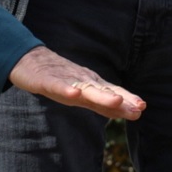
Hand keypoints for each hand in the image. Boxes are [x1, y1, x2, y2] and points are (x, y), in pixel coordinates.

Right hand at [9, 46, 145, 120]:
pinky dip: (66, 89)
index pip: (111, 93)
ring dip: (101, 96)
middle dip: (121, 100)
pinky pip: (58, 86)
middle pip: (103, 92)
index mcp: (90, 85)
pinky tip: (75, 93)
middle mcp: (81, 81)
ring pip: (85, 89)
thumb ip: (100, 102)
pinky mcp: (47, 80)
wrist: (30, 60)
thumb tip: (123, 111)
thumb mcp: (81, 92)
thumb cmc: (59, 77)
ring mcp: (65, 80)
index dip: (126, 100)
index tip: (142, 108)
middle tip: (138, 107)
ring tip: (116, 101)